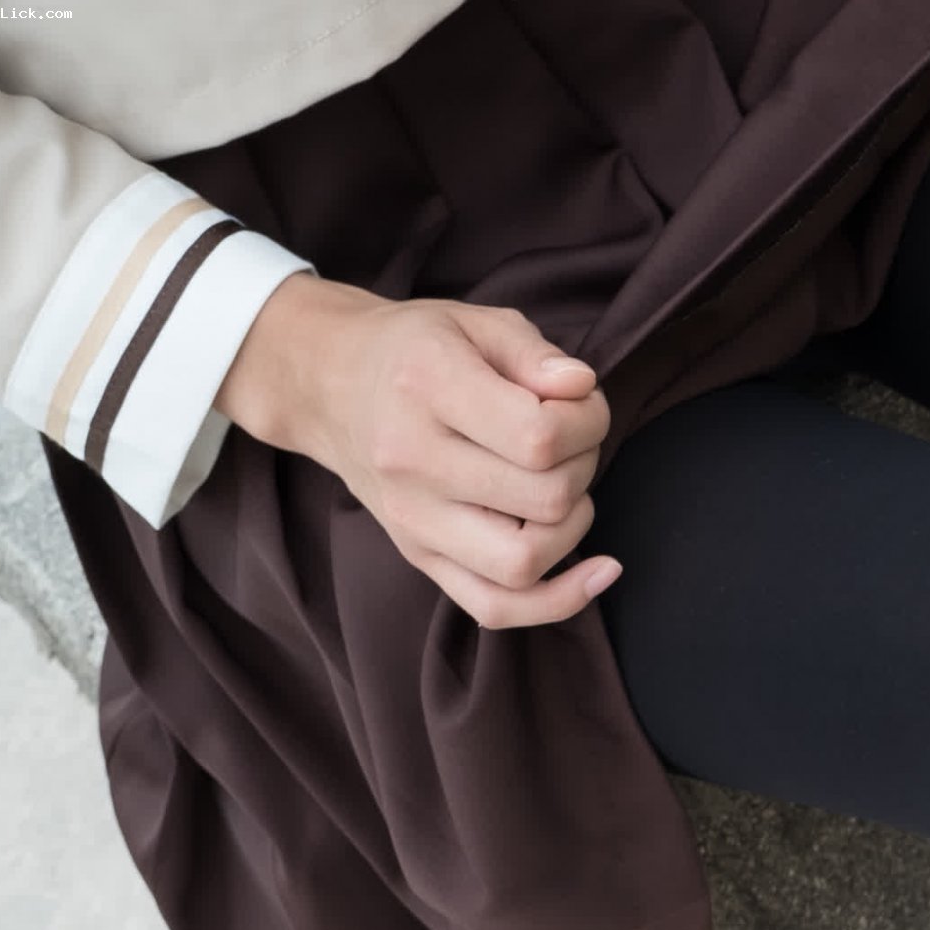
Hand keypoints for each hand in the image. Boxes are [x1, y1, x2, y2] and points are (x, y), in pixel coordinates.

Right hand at [217, 274, 618, 628]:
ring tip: (562, 487)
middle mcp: (411, 460)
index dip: (588, 422)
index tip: (580, 403)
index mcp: (426, 387)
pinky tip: (599, 572)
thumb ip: (535, 353)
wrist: (330, 383)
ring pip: (524, 562)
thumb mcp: (475, 322)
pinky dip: (557, 601)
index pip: (540, 436)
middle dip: (585, 466)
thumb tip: (580, 388)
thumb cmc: (417, 350)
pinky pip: (494, 607)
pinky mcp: (418, 554)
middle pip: (545, 499)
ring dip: (572, 527)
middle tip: (571, 441)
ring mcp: (412, 517)